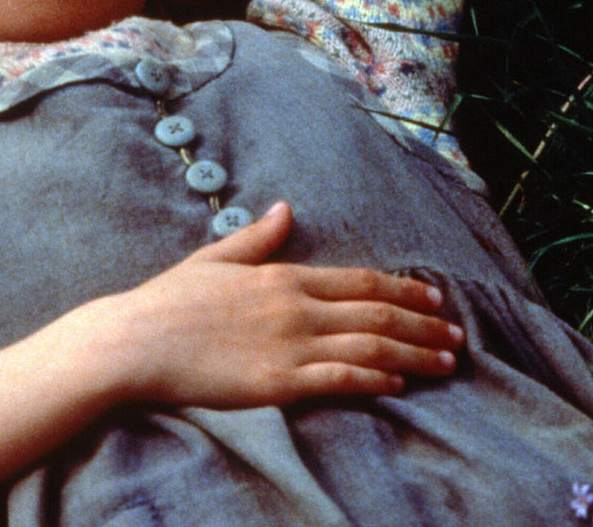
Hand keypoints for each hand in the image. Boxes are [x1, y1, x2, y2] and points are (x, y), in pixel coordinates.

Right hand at [93, 201, 463, 407]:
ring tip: (444, 362)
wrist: (135, 342)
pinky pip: (339, 379)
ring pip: (369, 347)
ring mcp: (289, 344)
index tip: (435, 297)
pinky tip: (397, 384)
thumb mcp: (214, 259)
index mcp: (283, 276)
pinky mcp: (278, 382)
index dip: (404, 289)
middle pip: (377, 313)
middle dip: (423, 324)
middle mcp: (295, 307)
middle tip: (457, 335)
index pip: (360, 280)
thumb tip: (285, 209)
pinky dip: (374, 380)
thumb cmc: (168, 302)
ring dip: (413, 354)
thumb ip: (257, 239)